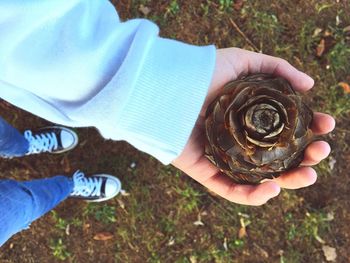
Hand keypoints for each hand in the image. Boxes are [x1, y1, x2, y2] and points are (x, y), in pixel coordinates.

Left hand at [172, 48, 334, 205]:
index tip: (326, 125)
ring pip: (261, 178)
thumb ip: (277, 69)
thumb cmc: (202, 73)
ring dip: (289, 180)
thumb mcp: (242, 62)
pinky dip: (254, 196)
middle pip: (278, 156)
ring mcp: (224, 157)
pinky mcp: (207, 172)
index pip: (285, 128)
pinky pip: (232, 191)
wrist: (167, 89)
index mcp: (249, 118)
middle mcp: (239, 139)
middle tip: (322, 151)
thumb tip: (310, 86)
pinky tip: (273, 189)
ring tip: (309, 174)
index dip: (309, 127)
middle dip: (305, 156)